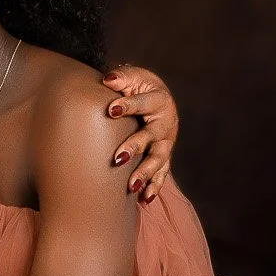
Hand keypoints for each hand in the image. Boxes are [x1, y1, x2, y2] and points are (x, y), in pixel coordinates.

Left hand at [103, 64, 178, 202]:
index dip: (128, 106)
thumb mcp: (133, 77)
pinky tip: (144, 199)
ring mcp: (166, 142)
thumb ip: (121, 78)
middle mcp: (165, 123)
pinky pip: (162, 173)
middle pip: (151, 136)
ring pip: (158, 159)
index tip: (111, 110)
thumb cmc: (140, 86)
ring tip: (131, 186)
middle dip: (135, 147)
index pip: (142, 103)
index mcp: (159, 100)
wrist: (156, 96)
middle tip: (117, 158)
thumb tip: (108, 79)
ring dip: (145, 173)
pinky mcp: (164, 155)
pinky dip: (155, 186)